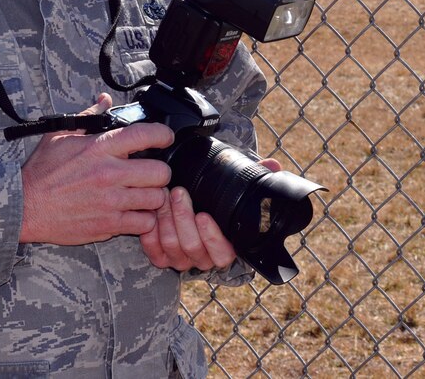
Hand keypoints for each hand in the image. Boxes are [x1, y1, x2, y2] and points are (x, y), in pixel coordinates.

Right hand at [20, 94, 173, 244]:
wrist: (24, 206)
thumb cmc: (41, 172)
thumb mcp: (60, 135)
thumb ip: (88, 117)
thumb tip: (104, 101)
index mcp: (99, 148)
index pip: (145, 135)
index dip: (163, 134)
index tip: (166, 137)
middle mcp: (109, 174)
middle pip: (161, 172)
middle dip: (160, 170)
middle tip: (152, 172)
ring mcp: (111, 202)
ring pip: (157, 199)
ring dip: (154, 196)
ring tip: (145, 193)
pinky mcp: (108, 225)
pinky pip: (144, 223)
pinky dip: (144, 219)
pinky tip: (135, 213)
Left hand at [140, 157, 281, 272]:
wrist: (193, 210)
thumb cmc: (217, 202)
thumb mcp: (235, 191)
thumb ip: (254, 179)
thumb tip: (274, 165)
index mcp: (226, 248)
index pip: (222, 253)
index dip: (212, 237)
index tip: (204, 215)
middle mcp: (203, 259)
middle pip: (192, 247)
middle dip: (183, 218)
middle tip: (178, 192)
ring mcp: (181, 260)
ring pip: (172, 246)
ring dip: (166, 219)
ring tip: (164, 194)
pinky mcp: (162, 258)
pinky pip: (153, 252)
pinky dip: (150, 232)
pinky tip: (151, 212)